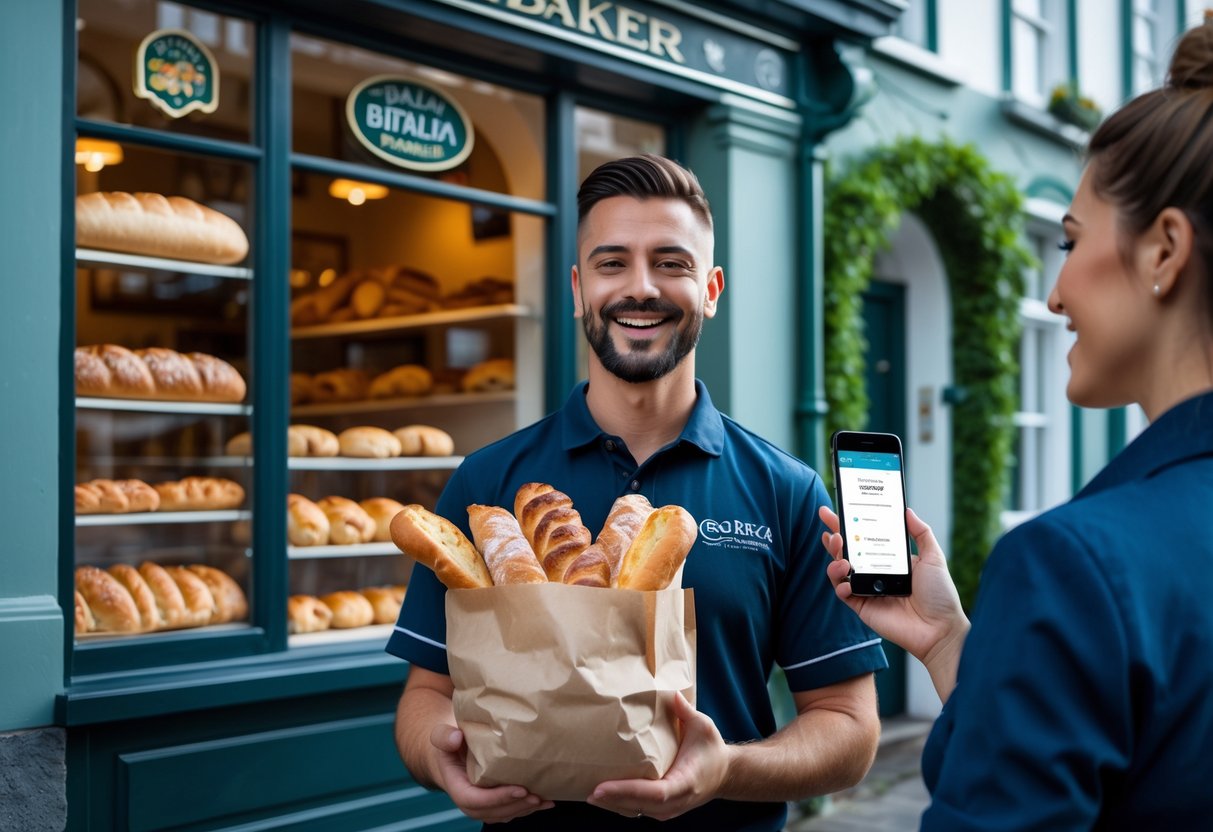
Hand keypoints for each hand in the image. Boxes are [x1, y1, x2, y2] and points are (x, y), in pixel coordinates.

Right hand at [429, 724, 553, 822]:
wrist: (453, 751)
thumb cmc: (450, 743)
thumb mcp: (442, 735)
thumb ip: (444, 736)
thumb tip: (456, 738)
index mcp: (457, 786)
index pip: (474, 800)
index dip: (497, 798)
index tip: (520, 790)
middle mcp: (470, 800)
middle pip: (492, 812)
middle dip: (515, 806)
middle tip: (537, 796)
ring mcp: (483, 804)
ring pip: (504, 814)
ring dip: (525, 810)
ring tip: (545, 800)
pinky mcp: (496, 801)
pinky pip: (511, 810)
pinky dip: (528, 808)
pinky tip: (547, 802)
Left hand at [587, 692, 729, 820]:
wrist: (724, 774)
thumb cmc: (711, 750)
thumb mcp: (704, 727)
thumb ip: (687, 711)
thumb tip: (673, 694)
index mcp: (685, 783)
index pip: (654, 793)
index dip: (627, 791)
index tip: (602, 787)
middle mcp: (676, 801)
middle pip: (639, 807)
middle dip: (613, 800)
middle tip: (589, 791)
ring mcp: (668, 810)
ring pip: (636, 812)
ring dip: (613, 805)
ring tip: (590, 793)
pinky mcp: (662, 809)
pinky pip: (638, 810)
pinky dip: (620, 805)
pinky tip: (604, 796)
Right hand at [820, 506, 968, 668]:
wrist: (940, 628)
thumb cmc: (940, 595)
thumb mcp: (934, 557)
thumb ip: (921, 533)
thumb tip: (907, 511)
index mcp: (889, 559)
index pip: (864, 538)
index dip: (847, 525)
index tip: (835, 511)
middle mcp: (875, 573)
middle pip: (847, 552)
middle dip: (834, 539)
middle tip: (831, 531)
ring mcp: (867, 590)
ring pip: (840, 571)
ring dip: (835, 560)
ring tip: (842, 557)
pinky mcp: (862, 607)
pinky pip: (843, 593)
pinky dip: (841, 586)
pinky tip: (847, 582)